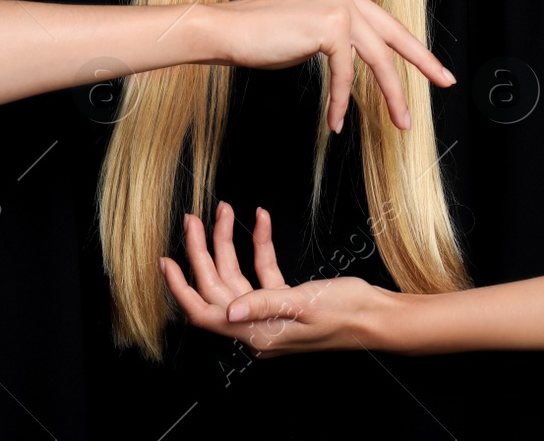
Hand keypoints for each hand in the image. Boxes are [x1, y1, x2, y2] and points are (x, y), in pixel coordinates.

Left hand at [159, 200, 399, 357]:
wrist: (377, 316)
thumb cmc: (347, 313)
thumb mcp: (304, 304)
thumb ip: (265, 303)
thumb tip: (231, 311)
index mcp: (257, 333)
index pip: (205, 312)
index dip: (181, 288)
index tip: (166, 261)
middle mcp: (258, 326)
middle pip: (216, 287)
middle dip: (202, 252)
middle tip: (193, 219)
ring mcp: (270, 313)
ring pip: (236, 276)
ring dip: (229, 243)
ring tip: (222, 211)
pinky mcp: (285, 300)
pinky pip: (262, 271)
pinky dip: (259, 245)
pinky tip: (261, 220)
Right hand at [205, 0, 455, 131]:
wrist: (226, 30)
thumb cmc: (260, 36)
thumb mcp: (308, 31)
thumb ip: (338, 37)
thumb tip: (358, 58)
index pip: (385, 23)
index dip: (411, 48)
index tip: (434, 68)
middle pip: (394, 34)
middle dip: (423, 62)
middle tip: (446, 81)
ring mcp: (338, 3)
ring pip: (378, 58)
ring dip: (391, 95)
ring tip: (400, 121)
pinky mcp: (329, 24)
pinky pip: (345, 73)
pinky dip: (341, 101)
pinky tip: (337, 120)